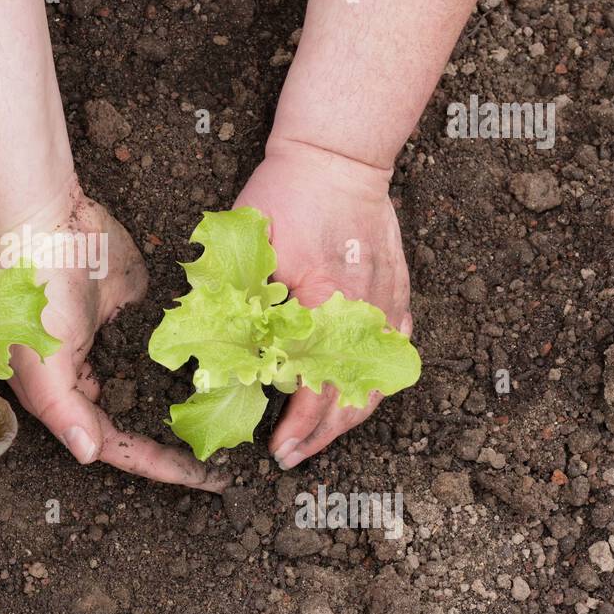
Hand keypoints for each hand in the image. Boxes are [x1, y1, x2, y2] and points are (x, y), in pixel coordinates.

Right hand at [0, 183, 227, 492]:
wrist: (47, 222)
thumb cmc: (33, 295)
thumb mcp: (42, 362)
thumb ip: (64, 411)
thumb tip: (89, 454)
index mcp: (67, 395)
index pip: (118, 444)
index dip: (159, 465)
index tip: (206, 479)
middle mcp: (95, 375)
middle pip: (144, 420)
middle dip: (182, 442)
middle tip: (233, 459)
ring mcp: (123, 343)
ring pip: (164, 386)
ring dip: (195, 405)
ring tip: (241, 424)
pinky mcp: (144, 312)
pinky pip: (176, 346)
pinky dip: (200, 361)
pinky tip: (233, 375)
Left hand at [234, 137, 412, 469]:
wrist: (336, 158)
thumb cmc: (285, 198)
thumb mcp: (247, 252)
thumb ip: (234, 306)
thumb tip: (214, 360)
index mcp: (326, 305)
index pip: (317, 386)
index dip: (298, 427)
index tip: (276, 450)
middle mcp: (364, 313)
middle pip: (352, 396)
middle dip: (321, 435)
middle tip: (291, 456)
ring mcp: (388, 305)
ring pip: (379, 381)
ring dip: (349, 416)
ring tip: (320, 437)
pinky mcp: (399, 293)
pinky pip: (395, 353)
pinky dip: (377, 381)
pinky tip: (358, 396)